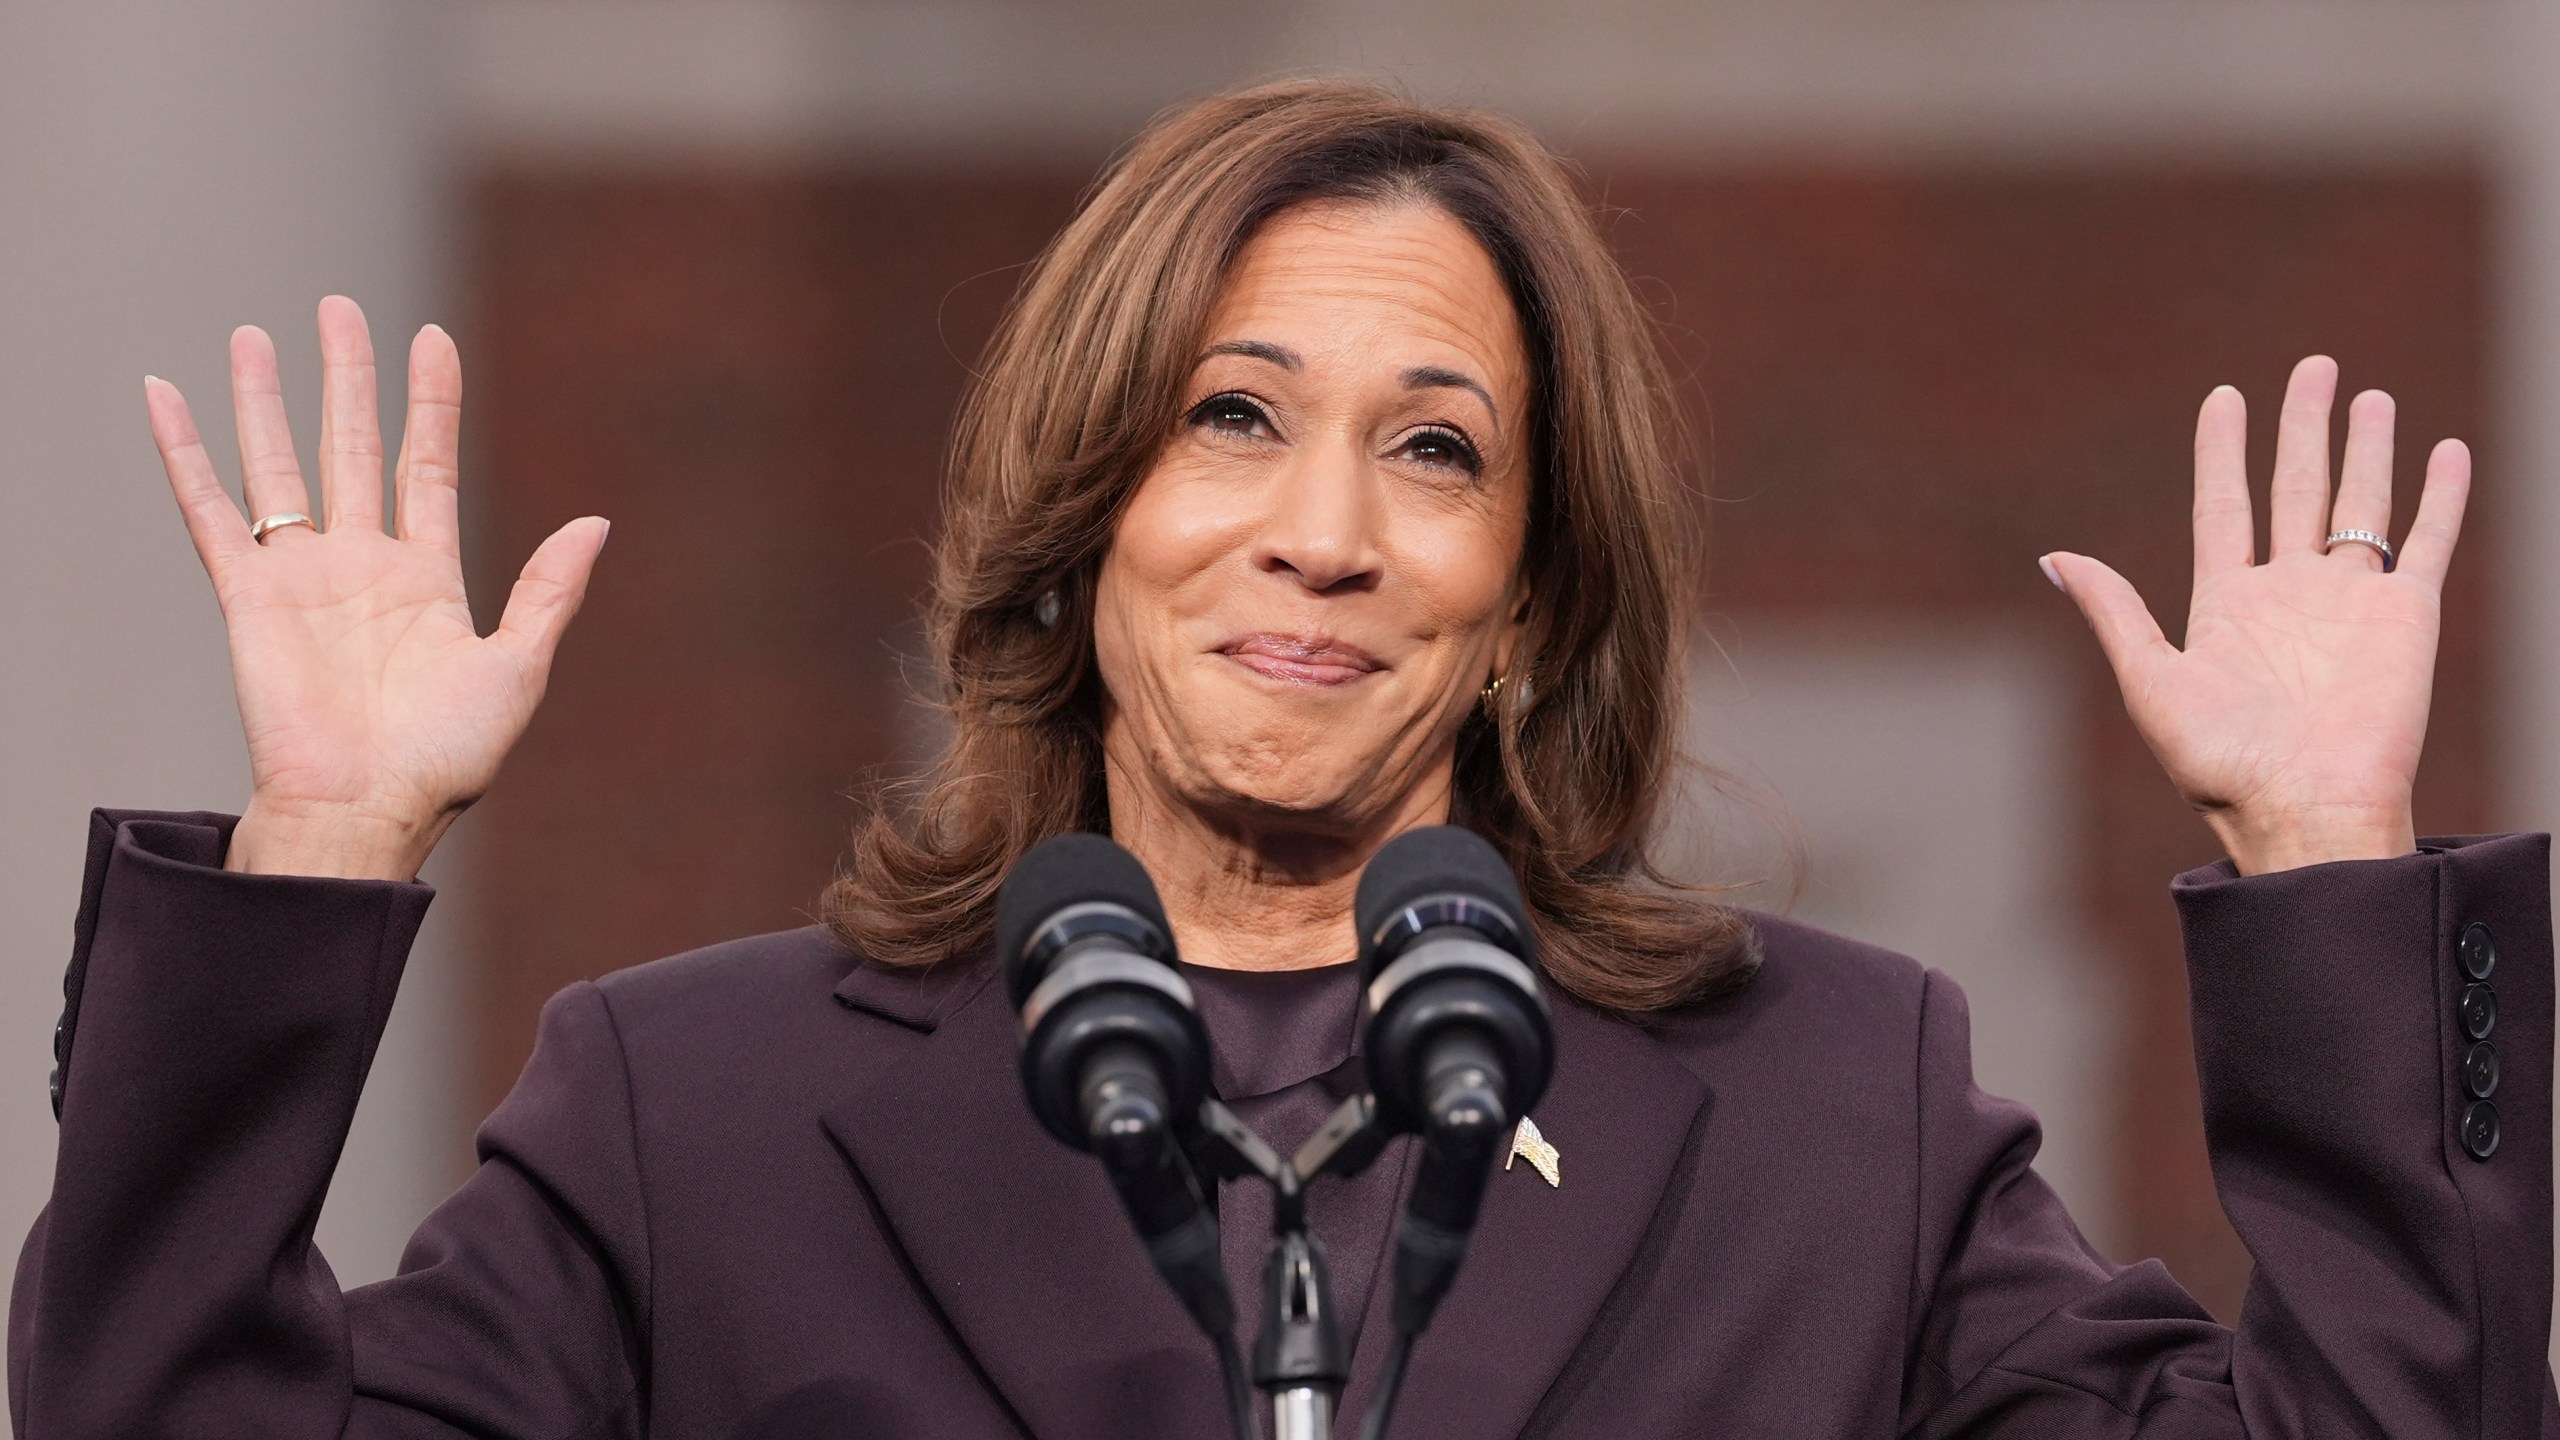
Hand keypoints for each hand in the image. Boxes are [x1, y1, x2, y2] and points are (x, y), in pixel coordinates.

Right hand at [146, 296, 607, 879]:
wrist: (366, 812)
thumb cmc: (444, 760)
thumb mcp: (518, 667)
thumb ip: (550, 591)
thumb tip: (597, 521)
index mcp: (428, 580)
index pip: (428, 466)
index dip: (430, 402)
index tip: (431, 337)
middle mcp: (361, 566)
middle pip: (352, 447)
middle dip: (348, 377)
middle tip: (339, 308)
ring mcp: (302, 577)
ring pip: (279, 465)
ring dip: (266, 401)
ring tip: (257, 333)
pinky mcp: (248, 596)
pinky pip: (210, 512)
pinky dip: (185, 454)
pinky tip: (165, 398)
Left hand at [2044, 356, 2469, 874]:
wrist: (2304, 810)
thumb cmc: (2221, 765)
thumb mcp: (2150, 682)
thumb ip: (2114, 613)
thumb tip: (2054, 558)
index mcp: (2226, 605)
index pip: (2224, 504)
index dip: (2223, 450)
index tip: (2224, 395)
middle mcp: (2290, 593)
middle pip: (2296, 488)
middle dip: (2301, 427)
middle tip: (2312, 368)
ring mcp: (2350, 602)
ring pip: (2361, 503)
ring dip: (2365, 449)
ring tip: (2367, 395)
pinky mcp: (2407, 617)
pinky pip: (2427, 541)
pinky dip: (2439, 497)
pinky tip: (2445, 451)